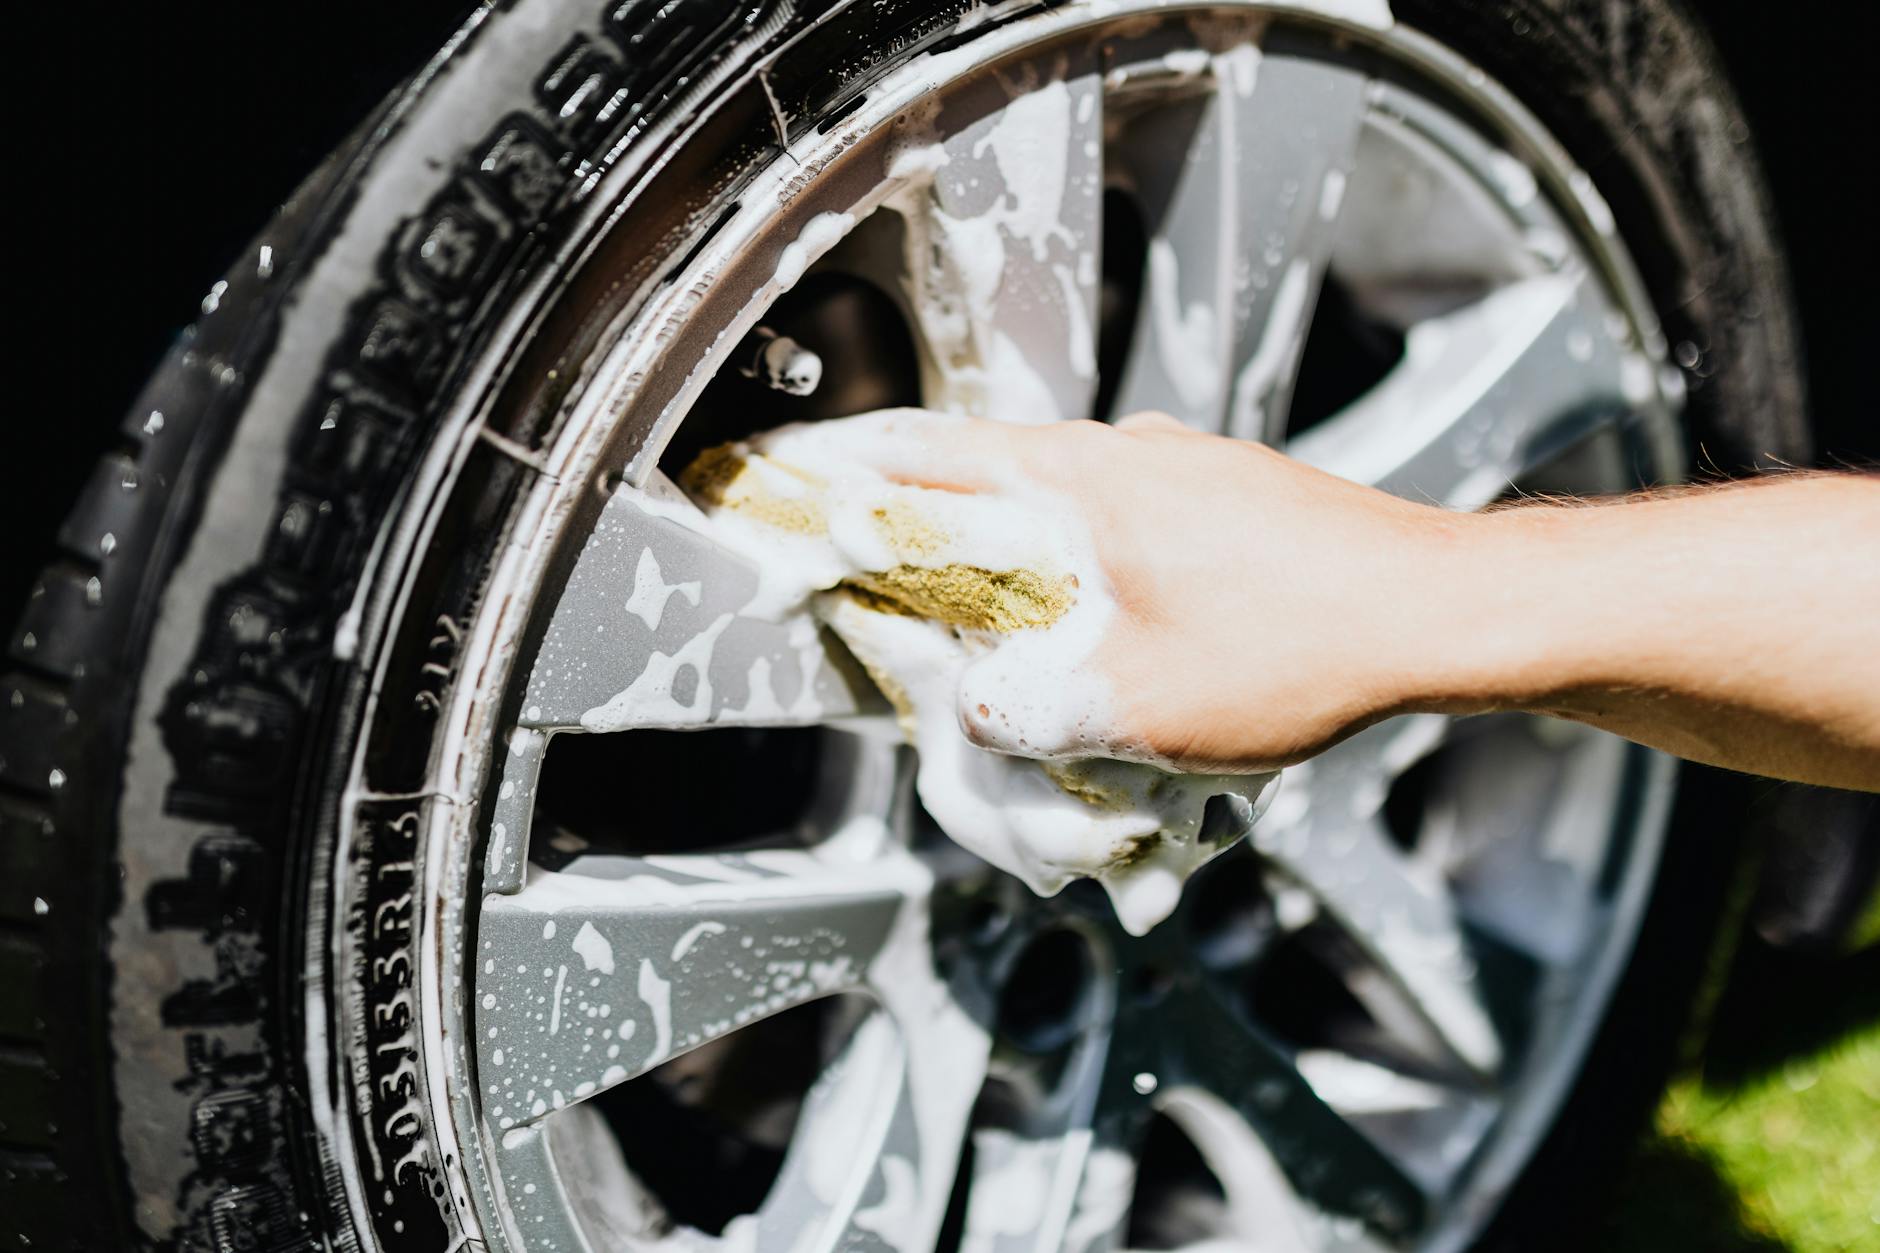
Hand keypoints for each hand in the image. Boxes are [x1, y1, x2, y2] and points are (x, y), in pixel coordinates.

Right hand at [819, 409, 1452, 772]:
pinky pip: (1122, 511)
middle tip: (876, 553)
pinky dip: (1086, 552)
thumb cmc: (1303, 645)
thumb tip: (977, 711)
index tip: (792, 475)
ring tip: (991, 602)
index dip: (849, 470)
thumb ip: (1034, 710)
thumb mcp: (1138, 707)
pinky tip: (1103, 611)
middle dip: (925, 511)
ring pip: (1061, 493)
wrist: (1440, 611)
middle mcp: (1127, 454)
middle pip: (989, 468)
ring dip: (1014, 539)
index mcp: (1083, 484)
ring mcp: (1182, 465)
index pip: (931, 458)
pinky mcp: (1226, 494)